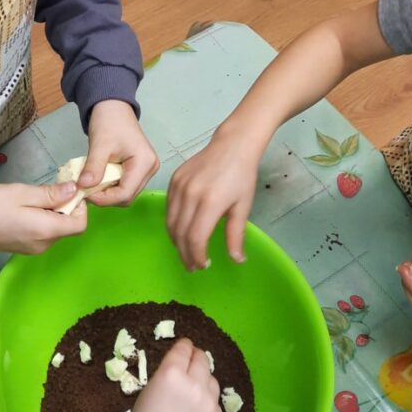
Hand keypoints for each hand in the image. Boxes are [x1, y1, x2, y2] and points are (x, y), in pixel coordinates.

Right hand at [0, 182, 86, 252]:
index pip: (80, 224)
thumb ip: (51, 194)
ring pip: (54, 229)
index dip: (80, 206)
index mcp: (45, 231)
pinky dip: (40, 220)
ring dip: (52, 212)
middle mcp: (42, 245)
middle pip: (68, 227)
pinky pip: (41, 233)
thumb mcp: (21, 193)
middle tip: (48, 188)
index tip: (67, 188)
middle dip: (65, 207)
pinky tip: (23, 207)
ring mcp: (31, 249)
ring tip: (31, 196)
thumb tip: (75, 190)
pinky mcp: (20, 248)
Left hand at [82, 100, 158, 205]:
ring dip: (107, 193)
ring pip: (126, 193)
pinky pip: (125, 186)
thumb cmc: (109, 121)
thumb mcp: (99, 145)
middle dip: (105, 197)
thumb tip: (83, 187)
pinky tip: (99, 179)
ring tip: (91, 184)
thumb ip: (93, 168)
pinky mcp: (140, 170)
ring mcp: (147, 170)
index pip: (125, 193)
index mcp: (145, 163)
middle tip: (86, 190)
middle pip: (127, 196)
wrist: (113, 107)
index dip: (104, 199)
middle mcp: (150, 169)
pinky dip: (110, 187)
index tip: (85, 193)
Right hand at [103, 338, 220, 411]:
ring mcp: (208, 403)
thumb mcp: (151, 387)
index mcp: (172, 373)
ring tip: (194, 387)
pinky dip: (207, 402)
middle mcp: (193, 384)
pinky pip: (215, 402)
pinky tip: (196, 410)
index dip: (184, 345)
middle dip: (196, 357)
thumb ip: (169, 372)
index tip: (185, 346)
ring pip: (212, 379)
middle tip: (192, 360)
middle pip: (202, 359)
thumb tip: (182, 363)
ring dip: (204, 379)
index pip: (184, 349)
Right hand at [166, 128, 261, 269]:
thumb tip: (237, 260)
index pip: (195, 238)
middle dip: (185, 254)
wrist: (232, 145)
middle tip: (192, 266)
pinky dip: (173, 224)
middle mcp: (190, 194)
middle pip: (180, 233)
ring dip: (176, 241)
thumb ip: (236, 235)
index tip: (203, 265)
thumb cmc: (242, 176)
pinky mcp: (174, 180)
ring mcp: (179, 186)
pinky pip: (169, 208)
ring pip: (170, 222)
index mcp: (210, 202)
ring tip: (186, 252)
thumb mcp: (243, 207)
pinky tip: (181, 232)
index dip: (196, 256)